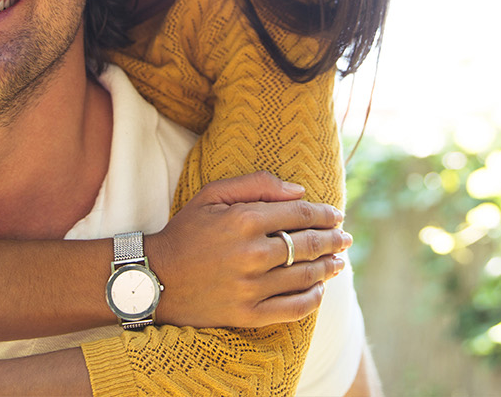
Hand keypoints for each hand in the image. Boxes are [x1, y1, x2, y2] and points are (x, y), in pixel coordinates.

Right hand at [146, 171, 351, 327]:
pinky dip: (312, 299)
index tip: (337, 216)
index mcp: (244, 220)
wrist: (154, 278)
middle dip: (334, 240)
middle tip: (346, 239)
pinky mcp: (246, 315)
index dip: (325, 214)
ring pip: (306, 276)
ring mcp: (250, 288)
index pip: (301, 214)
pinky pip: (293, 309)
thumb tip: (300, 191)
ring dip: (329, 268)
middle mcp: (252, 254)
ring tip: (338, 263)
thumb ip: (257, 184)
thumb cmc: (186, 231)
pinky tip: (319, 291)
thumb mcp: (213, 194)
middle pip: (309, 245)